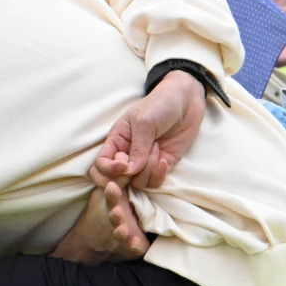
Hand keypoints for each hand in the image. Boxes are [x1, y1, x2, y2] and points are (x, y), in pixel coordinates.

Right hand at [93, 70, 204, 188]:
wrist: (186, 102)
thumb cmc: (159, 105)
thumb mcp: (144, 123)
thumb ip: (137, 149)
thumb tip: (128, 173)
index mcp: (116, 141)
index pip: (100, 164)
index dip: (108, 170)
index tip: (124, 165)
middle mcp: (127, 155)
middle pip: (113, 180)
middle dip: (123, 180)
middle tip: (137, 166)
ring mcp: (145, 163)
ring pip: (137, 183)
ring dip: (148, 170)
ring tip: (157, 148)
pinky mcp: (162, 167)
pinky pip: (155, 183)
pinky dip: (159, 175)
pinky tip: (164, 160)